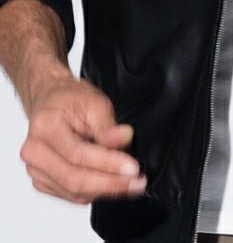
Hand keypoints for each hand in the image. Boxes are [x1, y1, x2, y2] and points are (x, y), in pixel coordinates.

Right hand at [19, 73, 147, 203]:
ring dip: (105, 190)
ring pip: (74, 192)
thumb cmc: (69, 99)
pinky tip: (112, 183)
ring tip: (130, 183)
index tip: (132, 167)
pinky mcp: (43, 182)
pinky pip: (71, 195)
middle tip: (136, 182)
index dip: (108, 163)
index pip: (78, 154)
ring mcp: (37, 170)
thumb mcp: (93, 101)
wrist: (51, 101)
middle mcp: (35, 153)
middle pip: (74, 179)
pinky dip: (94, 192)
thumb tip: (124, 138)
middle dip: (110, 183)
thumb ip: (107, 125)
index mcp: (45, 128)